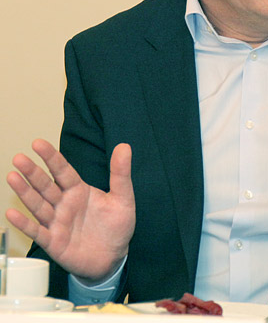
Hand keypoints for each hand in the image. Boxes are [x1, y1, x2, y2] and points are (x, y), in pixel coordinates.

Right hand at [6, 139, 135, 281]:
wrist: (115, 257)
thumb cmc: (117, 226)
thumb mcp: (123, 197)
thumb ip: (120, 173)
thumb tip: (124, 146)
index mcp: (79, 190)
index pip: (62, 170)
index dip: (51, 157)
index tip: (38, 143)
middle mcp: (64, 204)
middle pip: (46, 185)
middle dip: (32, 172)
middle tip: (19, 158)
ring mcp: (57, 223)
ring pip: (38, 205)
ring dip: (25, 192)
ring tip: (12, 177)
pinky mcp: (54, 242)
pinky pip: (37, 232)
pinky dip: (24, 224)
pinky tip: (12, 214)